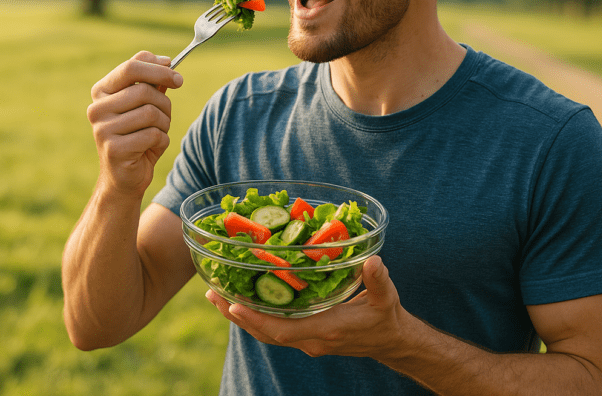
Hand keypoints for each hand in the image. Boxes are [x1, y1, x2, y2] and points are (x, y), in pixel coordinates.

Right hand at [87, 51, 183, 197]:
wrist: (125, 177)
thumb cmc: (138, 135)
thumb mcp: (146, 105)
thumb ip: (153, 82)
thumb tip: (166, 61)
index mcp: (102, 91)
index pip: (131, 67)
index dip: (159, 69)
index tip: (178, 79)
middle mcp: (97, 108)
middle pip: (145, 90)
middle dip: (164, 103)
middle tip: (165, 116)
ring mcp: (103, 129)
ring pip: (151, 113)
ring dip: (164, 124)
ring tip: (156, 133)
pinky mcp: (114, 149)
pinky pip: (153, 134)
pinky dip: (161, 141)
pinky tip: (151, 148)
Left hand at [206, 255, 402, 358]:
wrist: (389, 341)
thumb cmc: (385, 317)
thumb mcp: (385, 297)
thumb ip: (378, 280)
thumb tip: (373, 261)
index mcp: (326, 330)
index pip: (284, 330)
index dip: (257, 320)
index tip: (234, 305)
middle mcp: (310, 338)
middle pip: (264, 332)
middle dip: (237, 314)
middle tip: (212, 293)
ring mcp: (306, 338)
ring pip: (265, 331)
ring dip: (240, 315)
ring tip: (216, 294)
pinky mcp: (304, 333)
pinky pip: (273, 326)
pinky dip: (254, 314)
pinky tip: (241, 298)